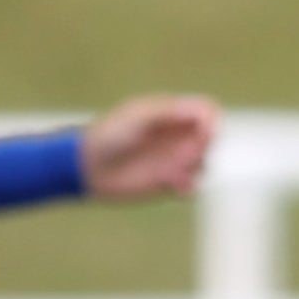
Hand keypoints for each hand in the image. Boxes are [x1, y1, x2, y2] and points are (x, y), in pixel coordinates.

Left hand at [81, 95, 218, 198]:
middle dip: (204, 146)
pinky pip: (191, 185)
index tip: (204, 131)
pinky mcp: (167, 181)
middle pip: (209, 138)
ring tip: (174, 172)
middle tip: (186, 153)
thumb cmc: (110, 134)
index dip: (211, 120)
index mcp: (171, 114)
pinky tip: (175, 187)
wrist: (87, 167)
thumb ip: (171, 111)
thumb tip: (205, 112)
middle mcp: (176, 136)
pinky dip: (189, 187)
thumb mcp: (140, 116)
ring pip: (203, 162)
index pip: (206, 111)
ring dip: (195, 167)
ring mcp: (173, 159)